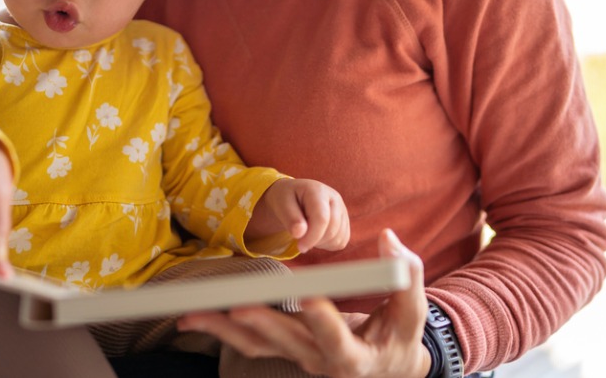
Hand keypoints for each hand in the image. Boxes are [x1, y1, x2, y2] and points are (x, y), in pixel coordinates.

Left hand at [179, 229, 432, 377]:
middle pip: (286, 342)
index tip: (307, 298)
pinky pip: (248, 343)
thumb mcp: (411, 311)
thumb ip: (406, 275)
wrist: (387, 366)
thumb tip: (388, 239)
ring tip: (194, 316)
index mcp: (354, 356)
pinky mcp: (284, 350)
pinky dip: (220, 330)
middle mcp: (320, 362)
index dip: (321, 319)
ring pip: (257, 346)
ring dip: (224, 331)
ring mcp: (298, 358)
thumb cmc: (401, 336)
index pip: (336, 337)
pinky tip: (193, 320)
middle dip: (262, 324)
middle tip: (239, 307)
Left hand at [246, 178, 349, 251]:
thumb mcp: (282, 204)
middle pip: (332, 230)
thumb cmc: (287, 199)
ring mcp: (342, 210)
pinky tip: (316, 236)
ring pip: (338, 238)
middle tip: (299, 240)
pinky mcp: (345, 222)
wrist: (294, 196)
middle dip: (315, 241)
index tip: (299, 247)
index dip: (311, 237)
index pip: (322, 218)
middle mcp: (334, 198)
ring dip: (321, 243)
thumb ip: (290, 218)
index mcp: (318, 191)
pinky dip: (328, 245)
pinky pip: (341, 242)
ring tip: (307, 234)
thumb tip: (299, 233)